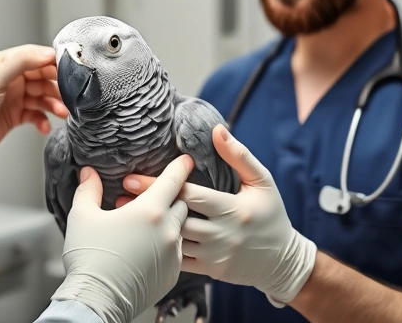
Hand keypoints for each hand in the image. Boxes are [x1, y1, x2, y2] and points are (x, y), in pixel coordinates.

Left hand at [0, 44, 68, 196]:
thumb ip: (20, 62)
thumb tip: (46, 52)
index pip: (32, 56)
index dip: (51, 61)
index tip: (69, 69)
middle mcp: (6, 80)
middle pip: (41, 77)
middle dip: (56, 86)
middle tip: (68, 96)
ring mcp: (10, 99)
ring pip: (41, 97)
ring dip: (53, 104)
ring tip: (61, 113)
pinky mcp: (13, 117)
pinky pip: (35, 115)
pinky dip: (43, 119)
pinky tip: (44, 126)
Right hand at [51, 156, 193, 322]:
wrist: (97, 299)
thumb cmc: (89, 257)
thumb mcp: (83, 216)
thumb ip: (89, 190)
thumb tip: (89, 172)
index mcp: (150, 210)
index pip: (173, 180)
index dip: (180, 167)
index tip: (187, 160)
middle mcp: (168, 230)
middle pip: (180, 203)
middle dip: (171, 196)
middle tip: (157, 196)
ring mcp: (173, 253)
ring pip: (180, 228)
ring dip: (169, 222)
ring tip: (151, 224)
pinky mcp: (173, 273)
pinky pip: (176, 251)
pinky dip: (167, 245)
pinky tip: (150, 247)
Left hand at [119, 125, 316, 307]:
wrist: (281, 261)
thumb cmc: (271, 215)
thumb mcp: (262, 181)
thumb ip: (239, 155)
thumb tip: (217, 130)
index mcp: (234, 209)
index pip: (190, 195)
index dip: (161, 185)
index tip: (133, 178)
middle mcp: (222, 234)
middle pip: (176, 218)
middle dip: (147, 208)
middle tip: (119, 198)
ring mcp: (215, 255)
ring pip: (175, 242)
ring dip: (149, 230)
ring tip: (124, 218)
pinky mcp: (210, 270)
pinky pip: (179, 261)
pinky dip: (161, 250)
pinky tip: (143, 240)